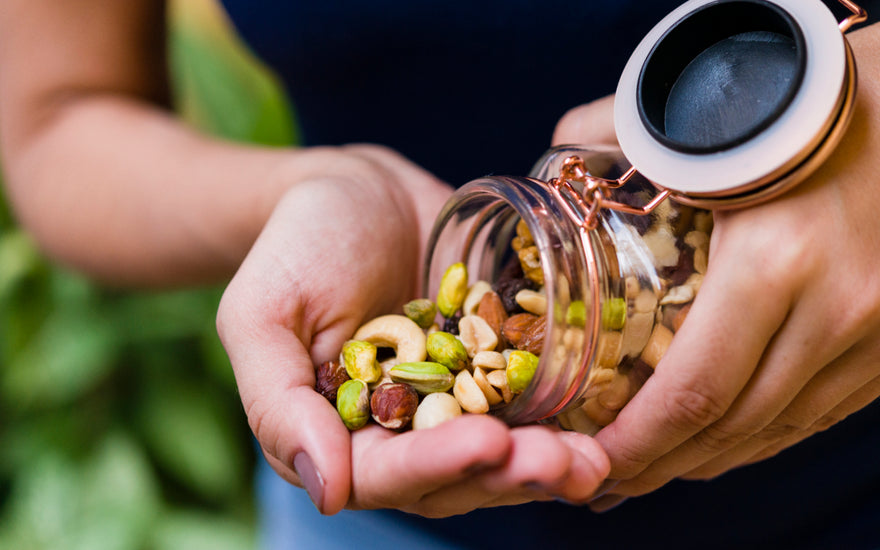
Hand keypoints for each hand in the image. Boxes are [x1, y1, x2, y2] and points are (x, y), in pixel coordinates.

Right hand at [216, 144, 608, 515]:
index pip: (387, 475)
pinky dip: (569, 411)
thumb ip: (277, 405)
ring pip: (504, 449)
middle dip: (511, 473)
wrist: (354, 191)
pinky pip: (532, 397)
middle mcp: (404, 431)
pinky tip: (608, 415)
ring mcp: (457, 399)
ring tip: (595, 456)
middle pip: (458, 476)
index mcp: (342, 434)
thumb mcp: (260, 314)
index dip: (437, 466)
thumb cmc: (295, 247)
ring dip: (550, 459)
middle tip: (567, 462)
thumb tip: (326, 490)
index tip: (487, 443)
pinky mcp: (496, 364)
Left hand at [554, 25, 879, 510]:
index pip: (694, 392)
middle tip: (611, 480)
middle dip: (665, 465)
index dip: (638, 445)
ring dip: (715, 458)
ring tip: (659, 469)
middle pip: (736, 426)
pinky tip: (730, 438)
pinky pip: (826, 410)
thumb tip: (557, 148)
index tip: (594, 464)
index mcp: (775, 262)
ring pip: (783, 428)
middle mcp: (837, 310)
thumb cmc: (805, 99)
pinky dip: (769, 434)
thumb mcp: (708, 120)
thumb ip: (619, 131)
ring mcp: (878, 330)